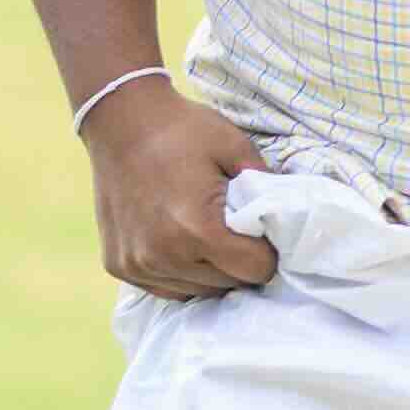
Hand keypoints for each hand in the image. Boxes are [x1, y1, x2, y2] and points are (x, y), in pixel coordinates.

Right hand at [86, 76, 279, 299]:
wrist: (119, 118)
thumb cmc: (182, 130)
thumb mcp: (236, 148)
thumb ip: (267, 190)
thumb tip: (290, 222)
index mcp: (198, 230)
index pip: (255, 271)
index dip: (267, 253)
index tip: (262, 233)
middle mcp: (165, 256)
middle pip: (228, 285)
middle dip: (238, 262)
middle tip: (234, 230)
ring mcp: (138, 265)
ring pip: (197, 291)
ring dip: (209, 271)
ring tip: (205, 235)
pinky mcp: (119, 266)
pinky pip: (166, 288)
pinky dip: (179, 272)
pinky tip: (179, 242)